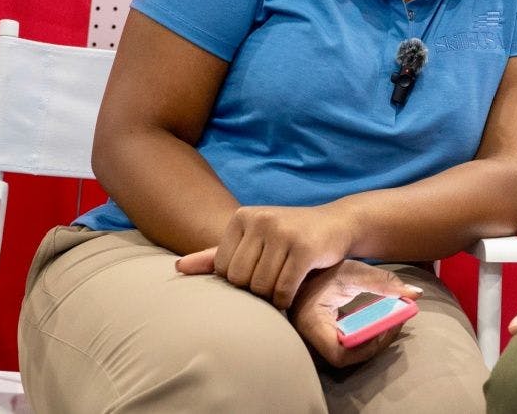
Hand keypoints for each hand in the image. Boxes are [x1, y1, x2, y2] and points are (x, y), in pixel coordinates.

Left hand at [175, 204, 351, 308]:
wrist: (337, 224)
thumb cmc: (289, 236)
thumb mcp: (253, 240)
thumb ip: (215, 256)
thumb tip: (178, 268)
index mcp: (242, 217)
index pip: (223, 269)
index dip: (240, 280)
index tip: (259, 273)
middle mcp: (261, 220)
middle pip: (240, 279)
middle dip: (255, 289)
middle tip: (272, 282)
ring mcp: (284, 232)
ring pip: (261, 286)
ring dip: (272, 296)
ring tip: (283, 284)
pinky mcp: (305, 248)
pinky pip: (283, 289)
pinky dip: (287, 298)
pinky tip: (295, 290)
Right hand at [288, 260, 423, 368]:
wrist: (304, 267)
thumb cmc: (325, 269)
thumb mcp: (353, 272)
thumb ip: (383, 282)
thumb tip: (416, 294)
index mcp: (312, 322)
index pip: (338, 354)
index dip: (364, 349)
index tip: (384, 330)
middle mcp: (309, 336)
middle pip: (343, 357)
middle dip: (373, 346)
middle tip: (394, 327)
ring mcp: (313, 339)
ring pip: (344, 354)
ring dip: (369, 343)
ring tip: (390, 324)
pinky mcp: (321, 336)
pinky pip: (343, 346)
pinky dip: (362, 339)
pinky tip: (376, 325)